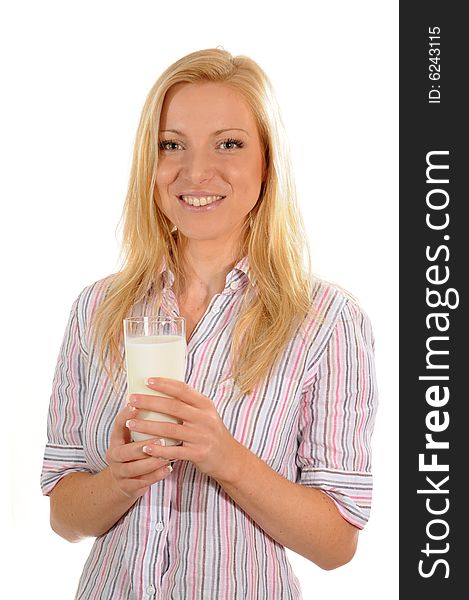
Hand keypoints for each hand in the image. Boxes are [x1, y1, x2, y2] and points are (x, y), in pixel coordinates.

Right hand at [105, 403, 172, 501]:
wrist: (122, 481)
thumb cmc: (134, 451)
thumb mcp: (133, 436)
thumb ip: (144, 422)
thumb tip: (164, 394)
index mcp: (116, 439)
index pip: (118, 425)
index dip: (125, 416)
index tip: (136, 405)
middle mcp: (115, 455)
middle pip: (125, 451)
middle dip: (143, 446)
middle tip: (161, 439)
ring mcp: (120, 472)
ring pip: (134, 469)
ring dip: (151, 463)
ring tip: (167, 456)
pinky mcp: (128, 487)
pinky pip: (142, 482)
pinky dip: (156, 476)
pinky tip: (168, 469)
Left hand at [126, 378, 244, 482]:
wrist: (229, 458)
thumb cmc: (211, 433)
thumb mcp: (206, 414)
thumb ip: (189, 404)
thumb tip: (164, 389)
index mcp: (205, 405)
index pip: (183, 389)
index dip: (164, 384)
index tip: (146, 381)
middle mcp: (204, 418)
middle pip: (172, 407)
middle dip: (149, 402)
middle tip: (131, 400)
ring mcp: (201, 436)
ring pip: (170, 429)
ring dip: (148, 425)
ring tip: (131, 422)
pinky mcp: (198, 453)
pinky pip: (174, 451)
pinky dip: (159, 449)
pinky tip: (145, 448)